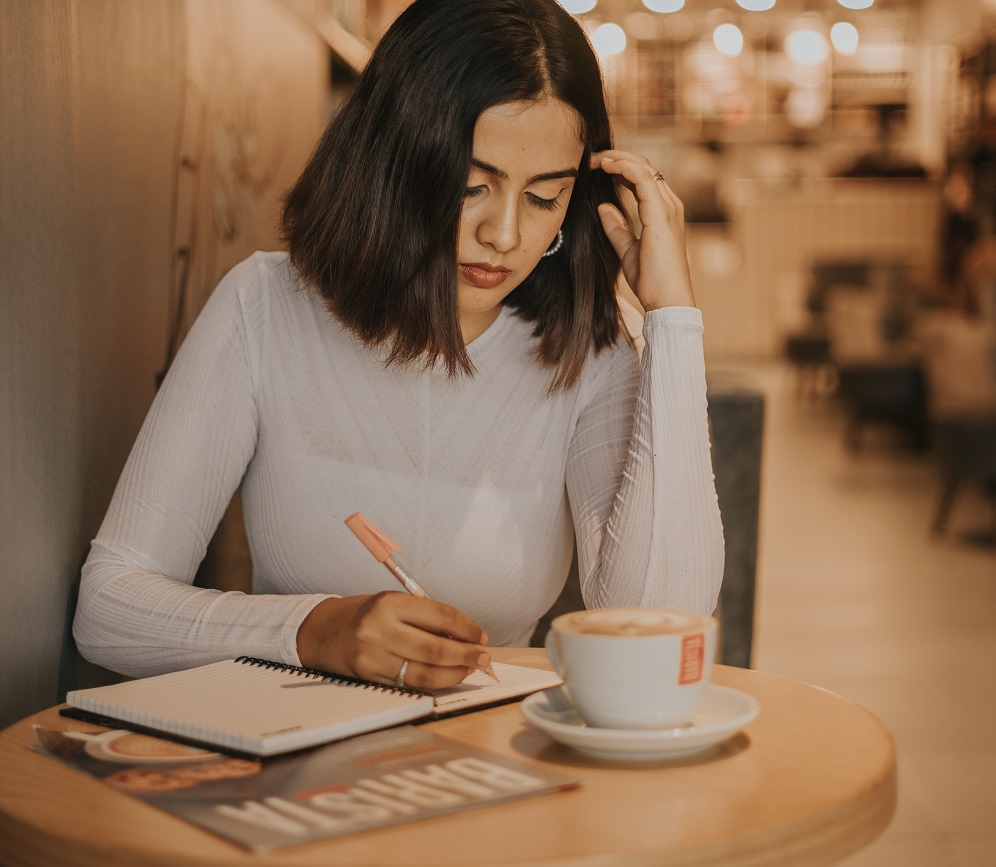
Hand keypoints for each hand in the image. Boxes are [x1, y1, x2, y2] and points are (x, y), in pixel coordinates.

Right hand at [296, 592, 491, 690]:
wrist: (323, 632)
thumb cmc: (366, 614)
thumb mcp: (394, 603)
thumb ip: (426, 618)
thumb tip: (465, 638)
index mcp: (390, 603)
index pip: (440, 616)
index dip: (467, 628)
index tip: (481, 636)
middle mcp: (380, 630)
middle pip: (435, 648)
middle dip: (466, 655)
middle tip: (483, 657)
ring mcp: (374, 657)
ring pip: (425, 673)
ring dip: (454, 673)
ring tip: (470, 669)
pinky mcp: (371, 678)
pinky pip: (411, 684)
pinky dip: (435, 683)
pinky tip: (448, 677)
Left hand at [591, 150, 695, 310]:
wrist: (667, 301)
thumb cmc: (652, 281)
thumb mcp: (627, 251)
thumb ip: (617, 228)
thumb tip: (603, 208)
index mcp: (663, 213)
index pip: (644, 178)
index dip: (621, 167)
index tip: (597, 168)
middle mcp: (669, 205)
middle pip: (645, 166)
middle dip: (618, 157)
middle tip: (592, 158)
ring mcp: (667, 208)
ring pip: (644, 167)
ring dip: (618, 158)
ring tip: (595, 159)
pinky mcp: (660, 214)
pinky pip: (642, 179)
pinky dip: (623, 167)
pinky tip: (606, 166)